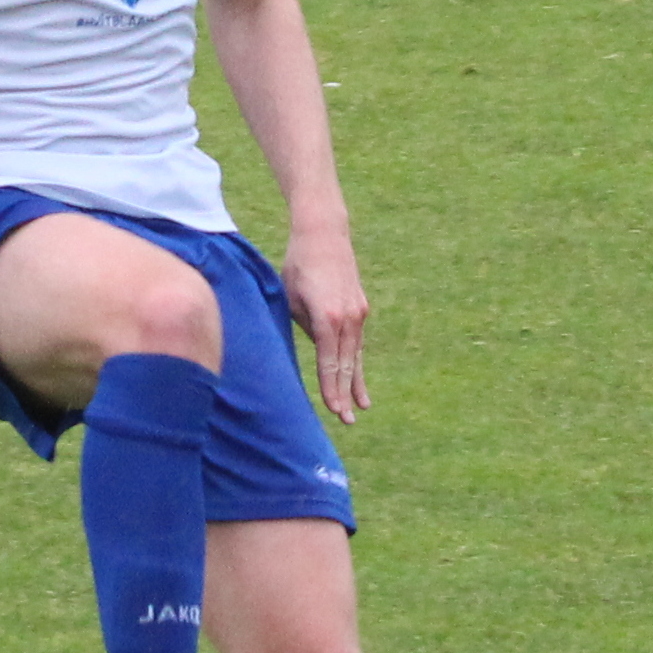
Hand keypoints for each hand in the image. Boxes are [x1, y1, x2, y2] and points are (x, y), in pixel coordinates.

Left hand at [282, 229, 370, 422]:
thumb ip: (300, 326)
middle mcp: (348, 318)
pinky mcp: (360, 307)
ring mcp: (358, 312)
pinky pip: (357, 342)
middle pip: (347, 364)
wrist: (325, 233)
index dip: (330, 389)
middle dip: (346, 394)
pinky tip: (358, 378)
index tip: (333, 410)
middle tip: (347, 420)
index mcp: (328, 317)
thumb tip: (307, 349)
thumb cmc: (298, 265)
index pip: (329, 362)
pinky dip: (358, 362)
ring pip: (356, 355)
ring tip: (362, 406)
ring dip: (357, 382)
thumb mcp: (290, 297)